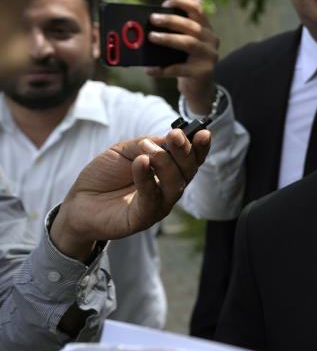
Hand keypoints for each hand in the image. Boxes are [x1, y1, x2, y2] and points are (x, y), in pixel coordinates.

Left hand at [49, 127, 211, 259]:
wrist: (78, 202)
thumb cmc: (104, 176)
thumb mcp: (124, 151)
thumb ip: (145, 145)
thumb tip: (168, 138)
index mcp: (169, 171)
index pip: (192, 159)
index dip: (200, 147)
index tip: (202, 132)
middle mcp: (169, 188)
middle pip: (189, 171)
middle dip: (185, 151)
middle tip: (175, 135)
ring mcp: (159, 204)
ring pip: (175, 184)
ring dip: (165, 162)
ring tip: (147, 149)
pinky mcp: (143, 218)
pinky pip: (152, 197)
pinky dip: (147, 178)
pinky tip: (141, 162)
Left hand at [145, 0, 218, 113]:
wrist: (199, 86)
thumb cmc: (186, 60)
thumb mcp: (185, 41)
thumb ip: (178, 28)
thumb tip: (159, 14)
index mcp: (206, 28)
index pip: (197, 9)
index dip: (182, 3)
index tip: (164, 4)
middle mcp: (211, 40)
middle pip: (192, 26)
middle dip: (171, 20)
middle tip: (153, 19)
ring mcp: (209, 56)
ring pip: (189, 43)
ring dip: (169, 39)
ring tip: (151, 37)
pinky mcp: (203, 72)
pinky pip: (180, 69)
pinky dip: (163, 69)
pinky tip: (149, 69)